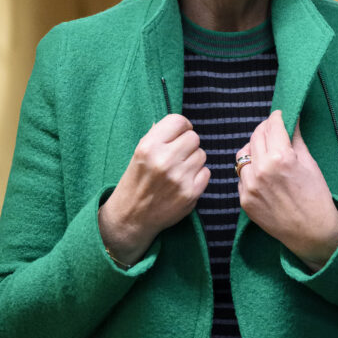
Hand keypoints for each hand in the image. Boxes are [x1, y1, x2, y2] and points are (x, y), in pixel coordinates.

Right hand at [99, 115, 209, 265]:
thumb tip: (183, 125)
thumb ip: (159, 136)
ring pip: (202, 154)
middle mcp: (164, 160)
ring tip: (179, 170)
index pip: (179, 121)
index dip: (182, 127)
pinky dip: (198, 175)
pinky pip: (206, 172)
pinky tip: (184, 181)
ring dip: (193, 160)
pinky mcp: (190, 193)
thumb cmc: (136, 181)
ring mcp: (179, 178)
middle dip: (188, 145)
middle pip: (194, 137)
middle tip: (178, 155)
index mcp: (148, 146)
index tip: (179, 134)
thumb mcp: (139, 154)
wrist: (131, 217)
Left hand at [236, 110, 337, 270]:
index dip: (277, 117)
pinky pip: (241, 175)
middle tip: (274, 131)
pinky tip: (263, 174)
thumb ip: (296, 139)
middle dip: (265, 130)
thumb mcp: (310, 164)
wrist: (312, 232)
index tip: (280, 116)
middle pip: (256, 136)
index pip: (272, 126)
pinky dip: (250, 170)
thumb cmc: (316, 197)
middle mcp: (261, 170)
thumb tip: (291, 120)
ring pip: (243, 154)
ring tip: (267, 153)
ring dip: (254, 149)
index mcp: (280, 158)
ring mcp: (249, 186)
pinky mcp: (244, 200)